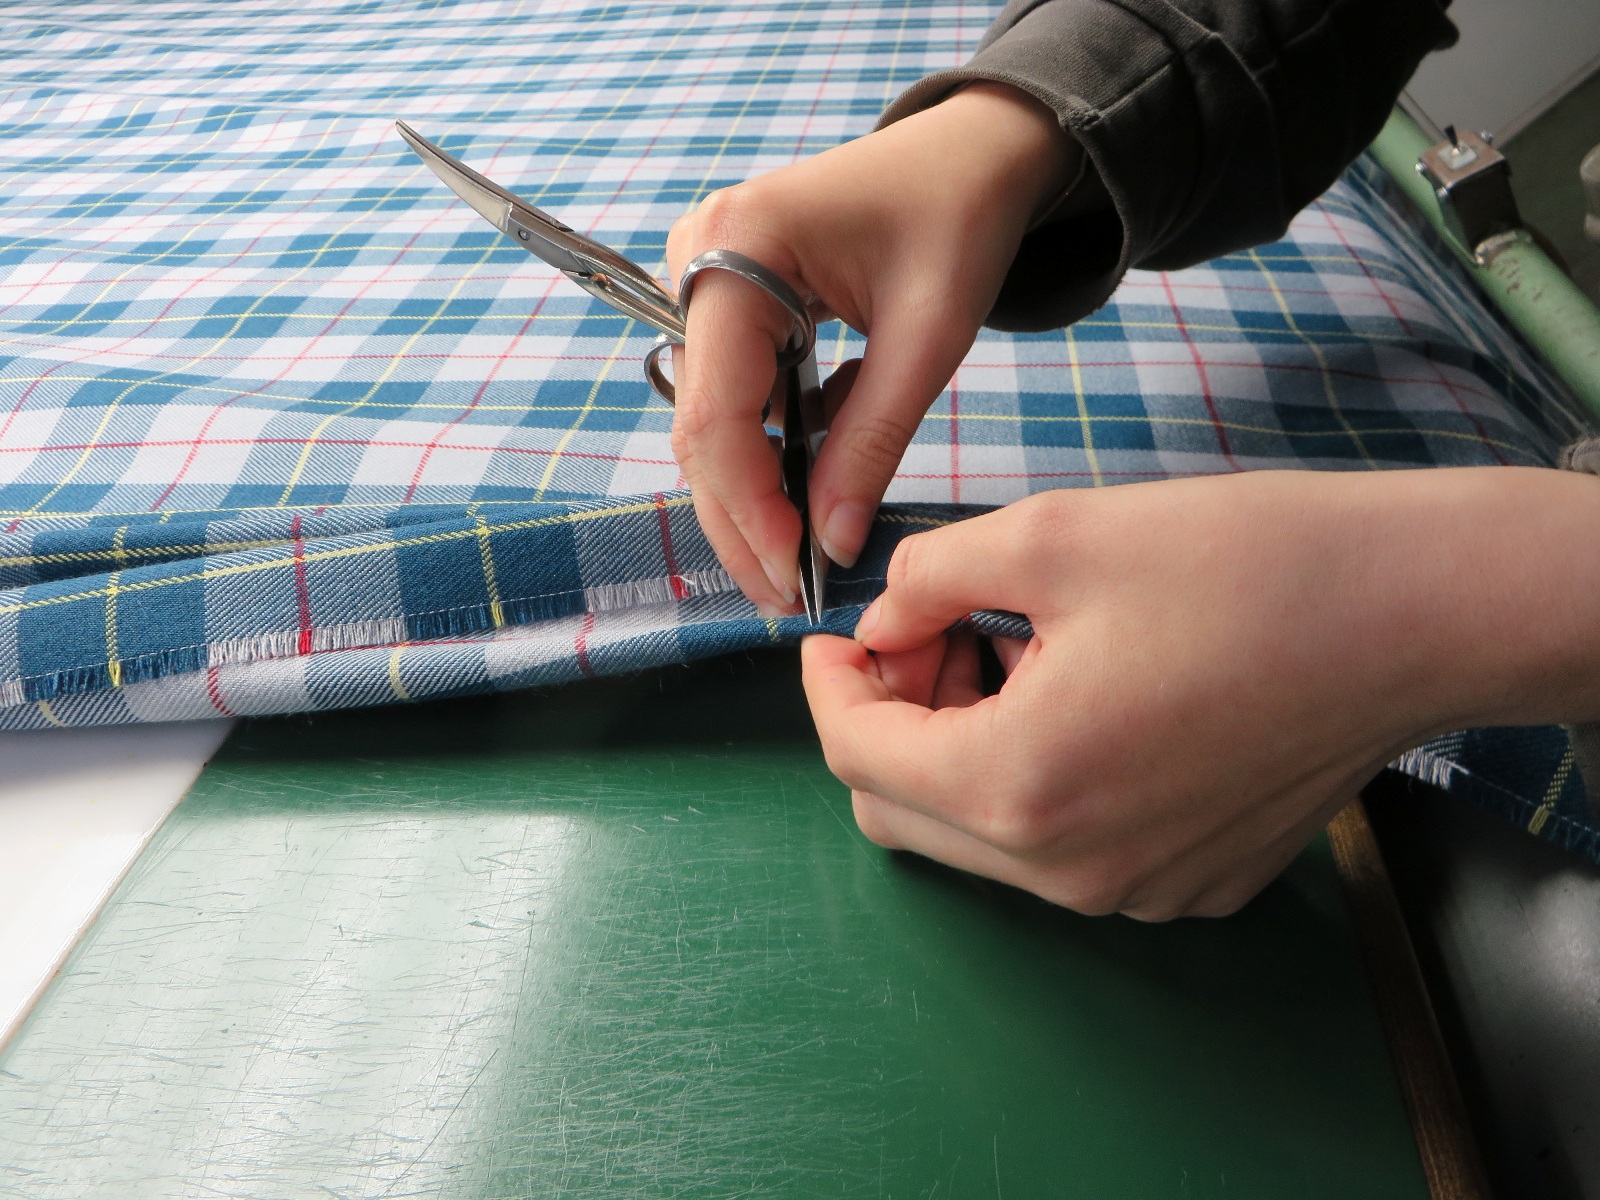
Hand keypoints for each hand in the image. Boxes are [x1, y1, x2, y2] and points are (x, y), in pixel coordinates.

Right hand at [665, 83, 1077, 613]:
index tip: (793, 574)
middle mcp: (697, 259)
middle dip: (742, 517)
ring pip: (712, 419)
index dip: (747, 506)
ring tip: (804, 554)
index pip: (716, 412)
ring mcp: (704, 277)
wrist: (971, 151)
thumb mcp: (927, 340)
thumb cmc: (959, 218)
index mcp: (736, 247)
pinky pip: (734, 394)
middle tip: (787, 593)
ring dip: (756, 489)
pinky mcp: (728, 298)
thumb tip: (833, 546)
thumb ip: (871, 442)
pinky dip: (772, 446)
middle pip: (699, 426)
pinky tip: (814, 478)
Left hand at [802, 467, 1599, 918]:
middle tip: (934, 633)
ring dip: (961, 749)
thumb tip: (880, 621)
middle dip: (889, 720)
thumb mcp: (1050, 536)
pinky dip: (1036, 781)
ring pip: (980, 839)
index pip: (857, 757)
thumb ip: (927, 581)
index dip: (829, 687)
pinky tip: (1085, 697)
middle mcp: (1069, 871)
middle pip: (903, 815)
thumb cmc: (1241, 564)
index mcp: (1019, 785)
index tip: (834, 635)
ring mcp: (1135, 891)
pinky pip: (1063, 851)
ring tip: (1015, 651)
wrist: (1411, 614)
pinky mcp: (1189, 884)